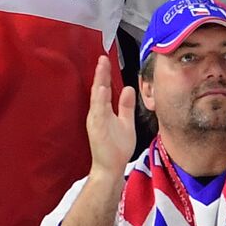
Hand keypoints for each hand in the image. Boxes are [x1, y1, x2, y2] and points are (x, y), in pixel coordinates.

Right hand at [85, 54, 134, 181]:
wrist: (110, 168)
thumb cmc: (116, 149)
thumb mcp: (125, 122)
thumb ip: (126, 106)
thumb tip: (129, 89)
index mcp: (104, 111)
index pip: (104, 88)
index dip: (105, 74)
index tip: (106, 60)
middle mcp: (98, 113)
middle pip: (99, 89)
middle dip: (101, 73)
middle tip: (102, 57)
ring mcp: (96, 120)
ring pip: (97, 97)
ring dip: (99, 82)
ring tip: (101, 66)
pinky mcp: (96, 128)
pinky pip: (98, 110)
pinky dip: (99, 99)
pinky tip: (102, 88)